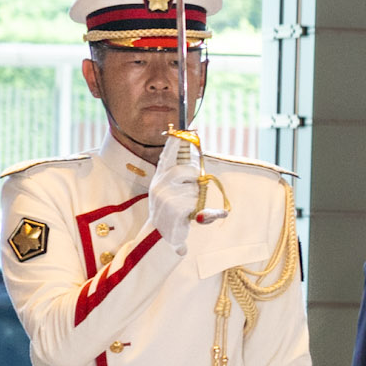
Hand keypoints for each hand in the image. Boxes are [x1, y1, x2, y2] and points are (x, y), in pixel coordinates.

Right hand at [149, 133, 202, 254]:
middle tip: (189, 193)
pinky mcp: (175, 209)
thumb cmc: (170, 210)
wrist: (161, 235)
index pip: (167, 155)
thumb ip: (179, 177)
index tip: (182, 131)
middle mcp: (160, 183)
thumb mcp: (171, 191)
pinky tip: (200, 216)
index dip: (175, 143)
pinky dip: (206, 213)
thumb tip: (195, 165)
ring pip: (196, 189)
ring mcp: (166, 196)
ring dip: (197, 199)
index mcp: (160, 176)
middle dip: (195, 180)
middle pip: (189, 171)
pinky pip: (199, 204)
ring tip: (186, 208)